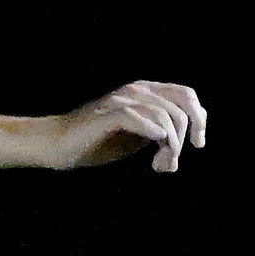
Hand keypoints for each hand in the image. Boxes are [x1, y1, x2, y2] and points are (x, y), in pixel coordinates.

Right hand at [50, 80, 205, 172]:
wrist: (55, 144)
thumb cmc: (94, 142)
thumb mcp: (134, 138)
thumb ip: (158, 135)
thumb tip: (178, 151)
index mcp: (146, 91)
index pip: (186, 96)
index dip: (199, 120)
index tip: (197, 144)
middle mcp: (136, 90)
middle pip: (179, 109)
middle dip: (182, 140)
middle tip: (169, 163)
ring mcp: (121, 100)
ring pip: (163, 116)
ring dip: (169, 144)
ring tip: (160, 165)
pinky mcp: (107, 115)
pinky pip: (137, 118)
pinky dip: (151, 130)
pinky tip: (156, 141)